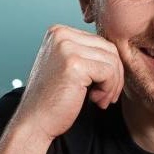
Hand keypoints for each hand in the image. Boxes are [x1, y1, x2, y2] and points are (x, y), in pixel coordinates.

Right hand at [13, 25, 124, 141]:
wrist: (35, 121)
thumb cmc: (52, 99)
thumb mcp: (69, 67)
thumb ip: (86, 54)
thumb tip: (118, 52)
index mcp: (59, 32)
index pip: (100, 42)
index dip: (109, 67)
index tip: (101, 87)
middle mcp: (61, 35)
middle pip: (109, 49)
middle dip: (115, 75)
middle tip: (105, 96)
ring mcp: (66, 48)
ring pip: (112, 61)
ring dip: (113, 85)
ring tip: (100, 99)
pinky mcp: (74, 64)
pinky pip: (109, 72)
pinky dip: (108, 89)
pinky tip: (95, 100)